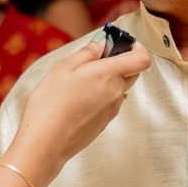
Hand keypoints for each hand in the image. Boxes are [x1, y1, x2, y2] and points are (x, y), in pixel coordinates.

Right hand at [8, 38, 150, 177]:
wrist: (45, 143)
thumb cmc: (50, 104)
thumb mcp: (63, 68)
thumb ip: (87, 53)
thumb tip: (102, 44)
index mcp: (109, 75)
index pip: (142, 59)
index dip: (136, 47)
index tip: (122, 43)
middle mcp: (116, 93)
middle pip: (132, 72)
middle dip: (119, 62)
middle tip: (94, 59)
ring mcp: (112, 110)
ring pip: (118, 88)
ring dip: (106, 80)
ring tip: (78, 81)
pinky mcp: (104, 123)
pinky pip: (109, 102)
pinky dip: (99, 95)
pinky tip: (76, 99)